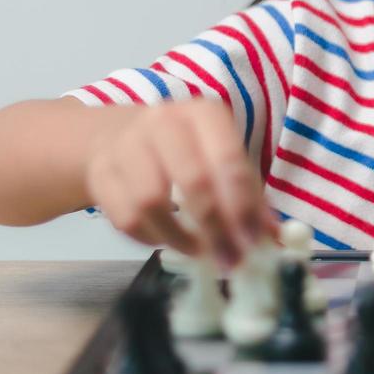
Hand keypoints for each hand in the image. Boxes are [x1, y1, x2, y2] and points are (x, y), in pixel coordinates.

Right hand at [83, 99, 277, 266]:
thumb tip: (272, 237)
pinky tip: (166, 240)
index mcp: (204, 115)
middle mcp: (163, 122)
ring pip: (151, 201)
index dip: (243, 206)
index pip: (228, 161)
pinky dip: (150, 238)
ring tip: (199, 252)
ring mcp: (126, 146)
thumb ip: (249, 197)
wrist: (116, 136)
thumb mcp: (221, 160)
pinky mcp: (100, 173)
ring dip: (180, 237)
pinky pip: (125, 218)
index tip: (253, 242)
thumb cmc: (184, 151)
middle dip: (216, 227)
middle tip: (229, 258)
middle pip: (193, 180)